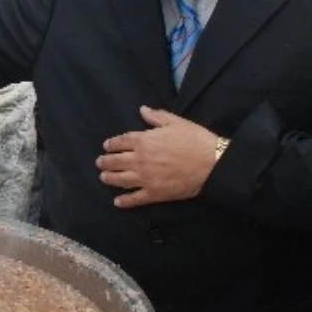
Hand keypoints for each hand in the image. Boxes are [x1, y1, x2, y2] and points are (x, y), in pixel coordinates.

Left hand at [97, 106, 218, 208]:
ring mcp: (145, 178)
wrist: (211, 163)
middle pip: (116, 161)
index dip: (111, 144)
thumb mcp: (175, 122)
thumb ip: (156, 116)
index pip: (121, 142)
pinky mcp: (154, 193)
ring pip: (120, 180)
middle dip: (105, 162)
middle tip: (99, 163)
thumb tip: (142, 109)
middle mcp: (139, 160)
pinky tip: (117, 202)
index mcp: (143, 141)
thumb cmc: (195, 140)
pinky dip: (124, 201)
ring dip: (109, 179)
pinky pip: (135, 199)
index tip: (106, 146)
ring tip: (103, 178)